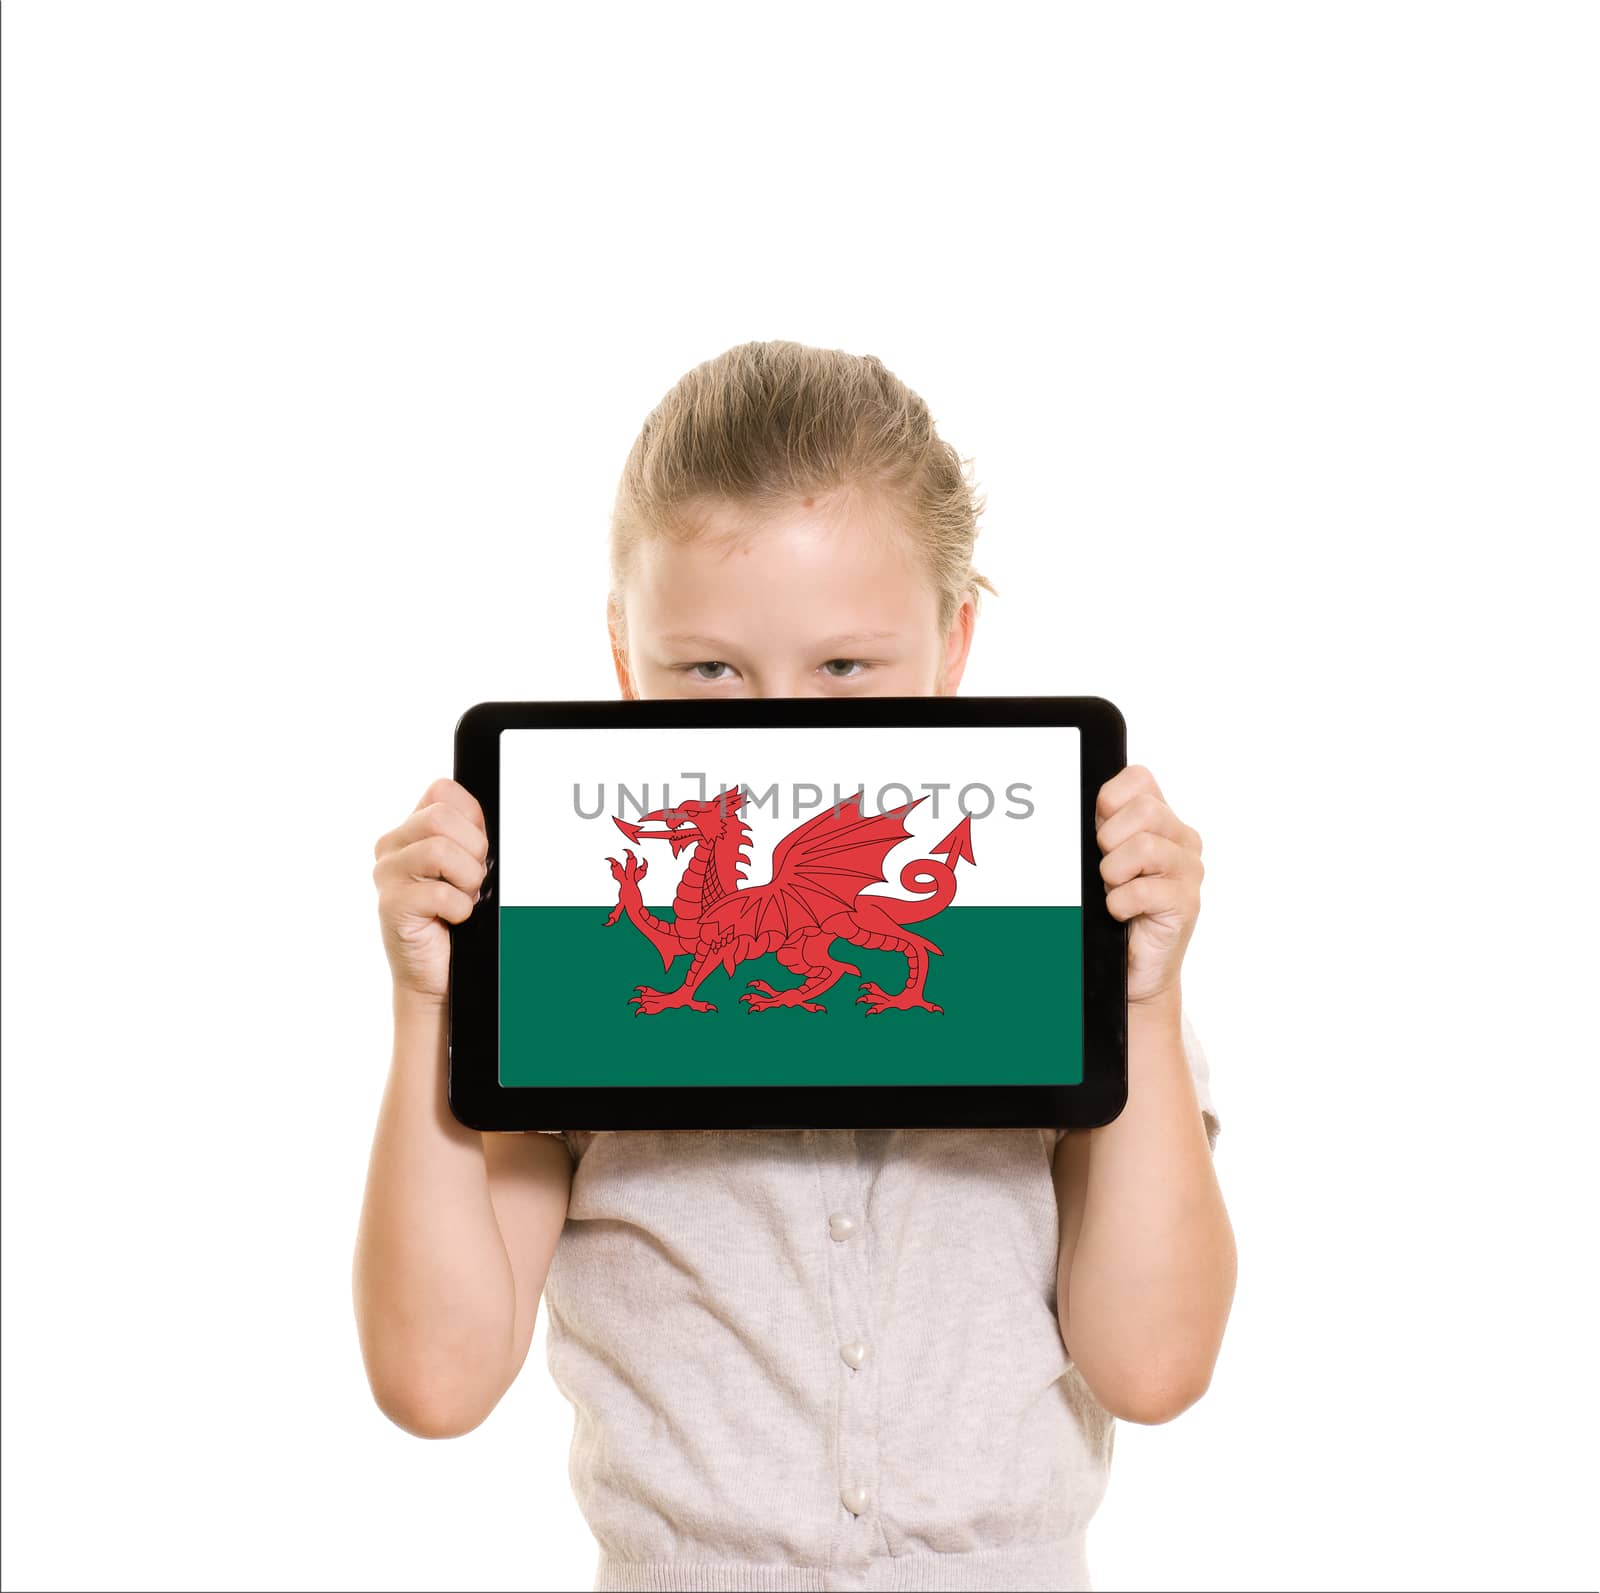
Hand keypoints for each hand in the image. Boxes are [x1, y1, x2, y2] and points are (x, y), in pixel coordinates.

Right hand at [372, 777, 489, 1005]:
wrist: (439, 971)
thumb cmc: (456, 917)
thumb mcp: (468, 867)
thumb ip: (471, 836)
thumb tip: (490, 821)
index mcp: (412, 829)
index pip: (442, 791)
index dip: (472, 818)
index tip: (476, 849)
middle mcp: (393, 846)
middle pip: (441, 816)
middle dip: (472, 849)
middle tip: (471, 880)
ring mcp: (387, 874)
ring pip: (438, 849)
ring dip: (467, 880)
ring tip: (462, 899)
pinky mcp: (390, 905)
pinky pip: (439, 893)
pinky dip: (460, 909)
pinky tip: (453, 919)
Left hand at [1094, 764, 1203, 1010]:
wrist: (1134, 965)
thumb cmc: (1115, 908)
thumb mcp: (1103, 858)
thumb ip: (1101, 827)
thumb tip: (1070, 804)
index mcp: (1163, 820)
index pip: (1140, 778)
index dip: (1110, 799)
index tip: (1098, 827)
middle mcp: (1182, 841)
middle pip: (1144, 809)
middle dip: (1110, 839)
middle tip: (1106, 868)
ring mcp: (1189, 871)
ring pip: (1144, 846)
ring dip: (1113, 872)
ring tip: (1113, 890)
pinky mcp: (1187, 903)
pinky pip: (1143, 890)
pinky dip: (1119, 903)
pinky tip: (1120, 913)